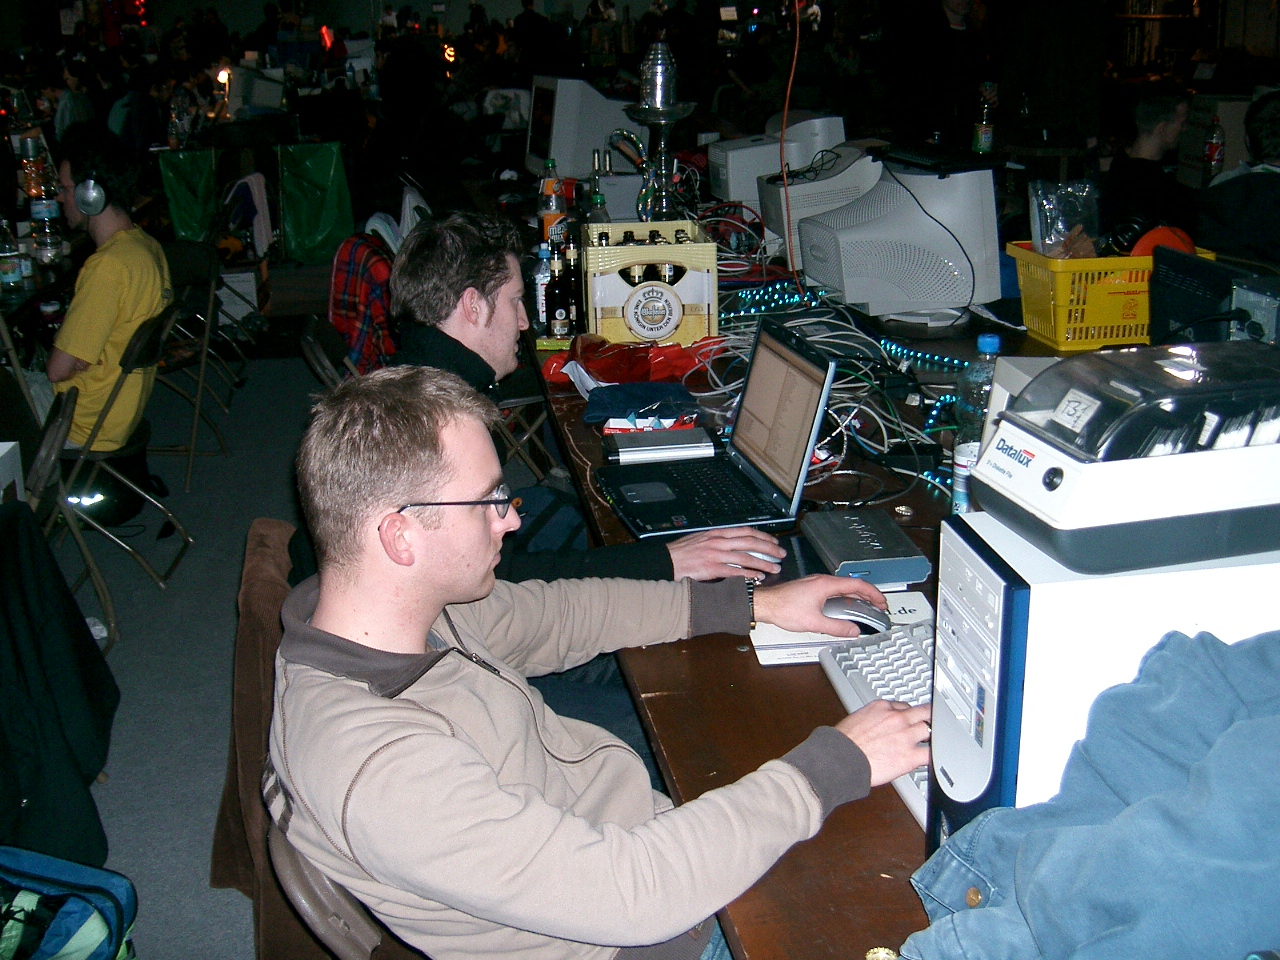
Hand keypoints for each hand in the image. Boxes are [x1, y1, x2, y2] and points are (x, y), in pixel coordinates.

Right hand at [667, 527, 783, 580]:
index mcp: (717, 533)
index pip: (746, 531)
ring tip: (775, 568)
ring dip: (763, 563)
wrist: (666, 561)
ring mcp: (716, 555)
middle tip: (781, 555)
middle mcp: (719, 541)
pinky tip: (758, 578)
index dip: (763, 536)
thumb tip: (731, 543)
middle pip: (751, 542)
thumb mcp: (701, 539)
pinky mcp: (712, 569)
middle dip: (769, 548)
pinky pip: (736, 571)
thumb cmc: (681, 552)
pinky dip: (749, 575)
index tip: (773, 541)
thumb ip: (717, 540)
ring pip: (747, 557)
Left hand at [752, 574, 885, 637]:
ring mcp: (816, 584)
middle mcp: (822, 581)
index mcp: (826, 585)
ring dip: (856, 597)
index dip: (873, 593)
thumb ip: (836, 627)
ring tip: (865, 607)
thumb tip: (853, 631)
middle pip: (852, 585)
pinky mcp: (811, 589)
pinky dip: (845, 598)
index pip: (858, 585)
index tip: (882, 601)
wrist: (766, 604)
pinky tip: (844, 608)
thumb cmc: (783, 608)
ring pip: (843, 588)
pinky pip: (834, 591)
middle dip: (868, 595)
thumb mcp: (814, 622)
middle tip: (879, 606)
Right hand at [835, 700, 931, 786]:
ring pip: (930, 730)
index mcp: (882, 707)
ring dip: (932, 736)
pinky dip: (934, 756)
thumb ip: (874, 718)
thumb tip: (877, 724)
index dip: (909, 714)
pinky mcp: (909, 756)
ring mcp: (905, 736)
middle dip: (929, 717)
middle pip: (924, 711)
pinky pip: (930, 754)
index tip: (912, 718)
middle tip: (933, 722)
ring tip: (934, 741)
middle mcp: (897, 718)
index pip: (904, 706)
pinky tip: (936, 758)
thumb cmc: (842, 742)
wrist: (839, 758)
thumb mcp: (857, 718)